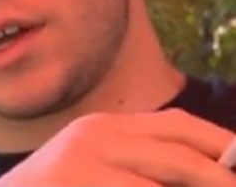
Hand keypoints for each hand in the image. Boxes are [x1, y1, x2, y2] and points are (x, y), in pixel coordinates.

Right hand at [0, 108, 235, 186]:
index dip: (221, 143)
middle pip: (181, 153)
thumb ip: (138, 161)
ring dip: (206, 186)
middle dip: (222, 177)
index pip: (177, 125)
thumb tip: (209, 172)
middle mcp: (98, 136)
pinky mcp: (85, 185)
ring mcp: (88, 164)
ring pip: (169, 178)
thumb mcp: (93, 164)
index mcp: (105, 126)